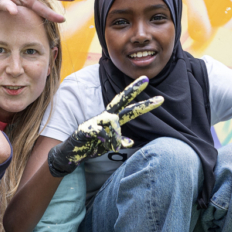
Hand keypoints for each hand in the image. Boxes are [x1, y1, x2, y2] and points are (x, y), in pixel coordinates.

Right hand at [46, 76, 162, 176]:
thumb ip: (120, 140)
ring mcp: (95, 121)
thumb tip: (131, 142)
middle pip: (122, 100)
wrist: (71, 152)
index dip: (144, 104)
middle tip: (146, 79)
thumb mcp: (109, 144)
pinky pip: (101, 131)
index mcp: (112, 119)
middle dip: (134, 90)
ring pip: (113, 120)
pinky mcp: (86, 128)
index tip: (160, 98)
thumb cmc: (91, 145)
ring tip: (114, 147)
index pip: (130, 109)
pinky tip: (103, 144)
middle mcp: (105, 116)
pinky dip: (105, 139)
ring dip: (116, 136)